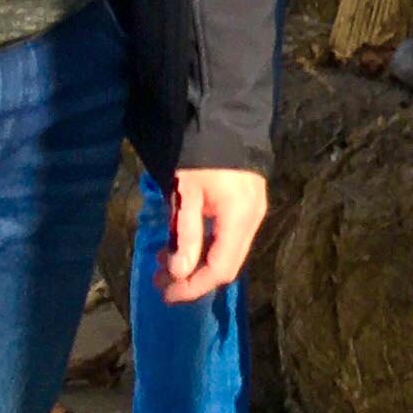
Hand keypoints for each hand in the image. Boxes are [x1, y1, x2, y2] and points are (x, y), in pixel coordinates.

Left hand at [154, 168, 268, 304]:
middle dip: (192, 278)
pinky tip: (181, 241)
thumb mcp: (186, 194)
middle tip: (158, 280)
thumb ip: (185, 235)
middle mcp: (252, 220)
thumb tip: (178, 274)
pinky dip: (205, 247)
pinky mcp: (247, 205)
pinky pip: (228, 238)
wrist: (225, 118)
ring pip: (227, 253)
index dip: (193, 287)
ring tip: (163, 260)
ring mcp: (253, 212)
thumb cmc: (201, 156)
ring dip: (196, 262)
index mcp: (239, 219)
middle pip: (226, 266)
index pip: (220, 269)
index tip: (166, 294)